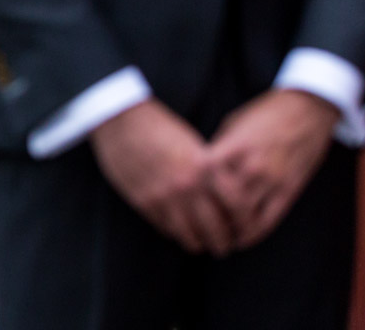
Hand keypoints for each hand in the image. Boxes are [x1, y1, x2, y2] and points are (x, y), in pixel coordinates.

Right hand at [91, 98, 236, 255]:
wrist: (120, 119)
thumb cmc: (159, 126)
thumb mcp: (192, 143)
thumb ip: (208, 170)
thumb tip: (222, 194)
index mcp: (205, 167)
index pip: (237, 207)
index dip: (244, 221)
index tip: (243, 227)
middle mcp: (187, 185)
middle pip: (215, 228)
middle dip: (223, 242)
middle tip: (224, 246)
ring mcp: (164, 196)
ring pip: (189, 235)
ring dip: (198, 243)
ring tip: (201, 244)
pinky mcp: (143, 201)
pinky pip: (165, 227)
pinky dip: (174, 233)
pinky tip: (177, 231)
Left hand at [206, 89, 337, 249]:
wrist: (307, 111)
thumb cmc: (266, 114)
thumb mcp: (234, 123)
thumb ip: (219, 148)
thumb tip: (200, 171)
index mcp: (236, 145)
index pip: (205, 172)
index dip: (193, 185)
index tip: (184, 193)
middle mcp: (254, 165)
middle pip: (223, 200)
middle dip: (208, 214)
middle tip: (197, 222)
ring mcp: (273, 181)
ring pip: (244, 217)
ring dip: (228, 229)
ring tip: (216, 235)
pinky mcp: (289, 191)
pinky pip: (268, 221)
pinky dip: (252, 234)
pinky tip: (240, 239)